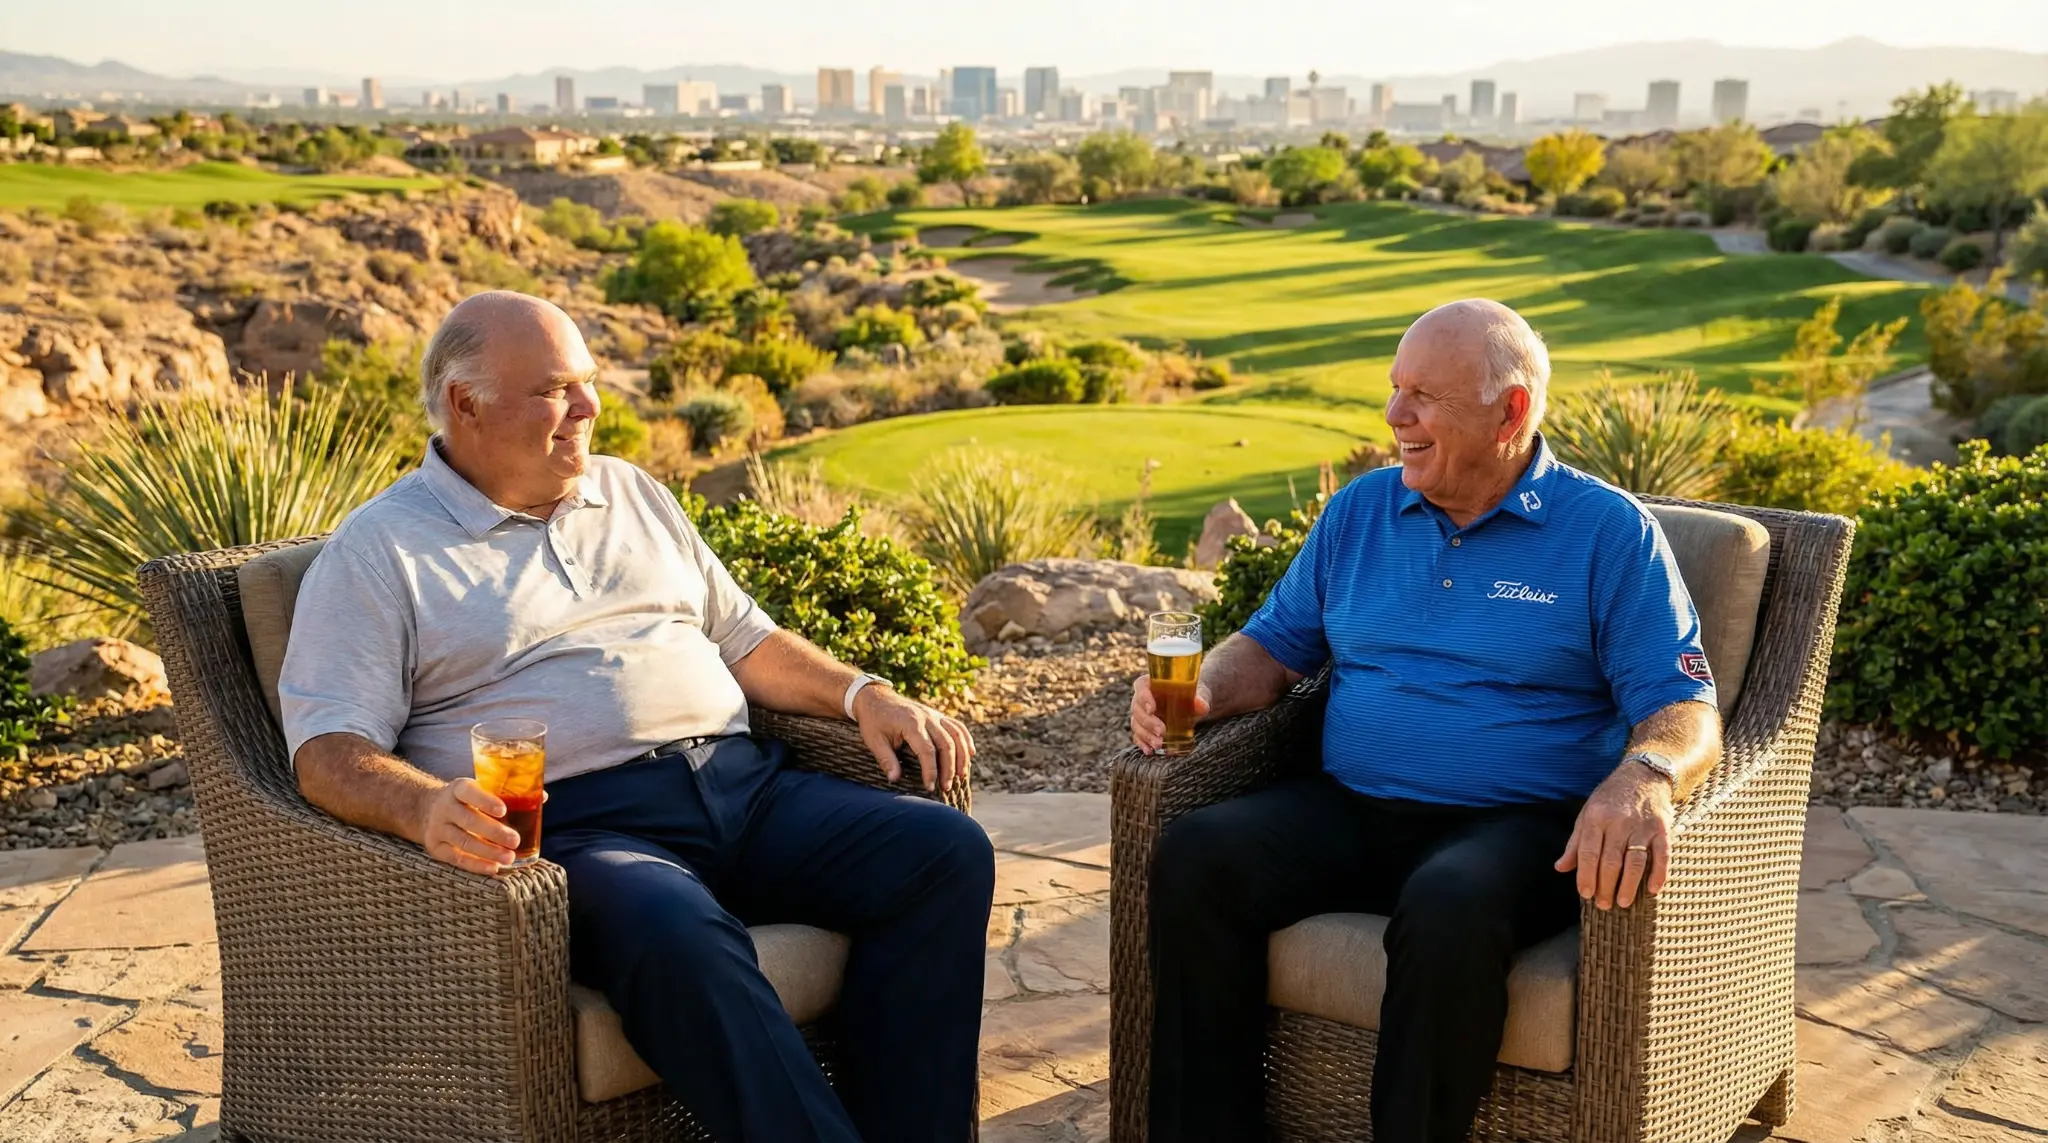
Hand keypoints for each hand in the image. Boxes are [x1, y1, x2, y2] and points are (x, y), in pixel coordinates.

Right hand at [418, 778, 521, 874]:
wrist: (428, 809)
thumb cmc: (466, 800)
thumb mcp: (479, 789)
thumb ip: (506, 793)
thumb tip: (542, 797)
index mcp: (459, 788)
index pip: (469, 792)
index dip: (485, 801)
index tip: (503, 811)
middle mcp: (445, 807)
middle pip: (469, 821)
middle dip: (494, 832)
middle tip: (515, 841)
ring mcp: (438, 828)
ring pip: (463, 842)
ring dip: (488, 852)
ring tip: (509, 858)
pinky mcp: (435, 847)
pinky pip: (456, 858)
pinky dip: (475, 865)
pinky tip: (493, 868)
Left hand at [854, 685, 974, 792]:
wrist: (875, 697)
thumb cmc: (873, 721)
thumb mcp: (874, 741)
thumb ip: (886, 760)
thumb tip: (894, 780)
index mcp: (911, 723)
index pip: (927, 750)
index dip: (931, 771)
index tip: (929, 787)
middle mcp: (927, 717)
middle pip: (946, 744)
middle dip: (949, 768)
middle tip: (946, 788)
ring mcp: (934, 715)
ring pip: (956, 735)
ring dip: (962, 756)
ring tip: (961, 776)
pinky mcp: (937, 715)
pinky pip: (957, 726)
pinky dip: (966, 740)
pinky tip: (971, 754)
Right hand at [1130, 675, 1209, 754]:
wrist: (1192, 703)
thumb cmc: (1192, 694)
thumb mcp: (1198, 693)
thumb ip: (1199, 698)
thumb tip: (1202, 706)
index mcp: (1151, 683)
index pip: (1141, 687)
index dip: (1144, 698)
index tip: (1152, 709)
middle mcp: (1142, 698)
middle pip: (1137, 709)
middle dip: (1148, 722)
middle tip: (1162, 731)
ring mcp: (1141, 713)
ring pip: (1136, 724)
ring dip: (1146, 735)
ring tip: (1159, 744)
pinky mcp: (1144, 727)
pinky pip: (1138, 735)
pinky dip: (1142, 743)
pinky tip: (1149, 750)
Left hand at [1555, 764, 1673, 909]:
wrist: (1643, 775)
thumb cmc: (1611, 798)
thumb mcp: (1587, 814)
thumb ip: (1575, 843)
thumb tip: (1560, 868)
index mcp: (1596, 817)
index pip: (1588, 852)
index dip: (1586, 876)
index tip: (1585, 894)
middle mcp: (1619, 822)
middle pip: (1611, 861)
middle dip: (1606, 886)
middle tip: (1603, 904)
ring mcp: (1642, 826)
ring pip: (1635, 861)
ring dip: (1629, 885)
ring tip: (1623, 902)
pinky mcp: (1663, 829)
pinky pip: (1662, 855)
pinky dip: (1659, 874)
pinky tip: (1653, 889)